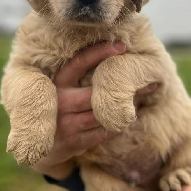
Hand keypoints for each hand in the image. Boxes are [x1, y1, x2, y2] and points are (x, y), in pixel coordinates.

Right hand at [32, 41, 156, 178]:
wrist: (39, 145)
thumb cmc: (57, 108)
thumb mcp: (58, 88)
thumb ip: (76, 76)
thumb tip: (110, 53)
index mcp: (57, 83)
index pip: (79, 62)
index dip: (99, 52)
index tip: (121, 46)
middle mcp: (61, 101)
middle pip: (98, 92)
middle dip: (126, 87)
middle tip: (150, 81)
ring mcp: (67, 123)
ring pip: (104, 113)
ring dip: (126, 107)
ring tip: (142, 98)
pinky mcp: (75, 142)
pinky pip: (104, 132)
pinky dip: (118, 124)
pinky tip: (128, 117)